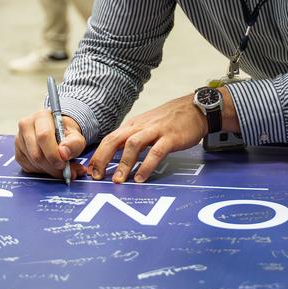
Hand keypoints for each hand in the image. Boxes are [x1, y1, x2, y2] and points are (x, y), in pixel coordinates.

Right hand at [15, 109, 86, 179]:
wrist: (59, 132)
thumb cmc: (66, 132)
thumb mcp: (76, 135)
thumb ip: (74, 143)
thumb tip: (64, 153)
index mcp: (41, 116)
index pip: (43, 136)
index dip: (54, 154)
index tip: (64, 163)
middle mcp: (26, 125)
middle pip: (37, 153)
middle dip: (53, 166)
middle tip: (66, 171)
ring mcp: (19, 139)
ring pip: (33, 162)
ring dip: (49, 169)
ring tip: (61, 167)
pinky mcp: (18, 152)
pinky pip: (29, 167)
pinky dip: (42, 171)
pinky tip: (50, 165)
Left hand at [87, 95, 205, 183]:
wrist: (196, 108)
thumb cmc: (171, 120)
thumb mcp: (148, 126)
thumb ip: (134, 138)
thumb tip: (117, 155)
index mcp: (134, 125)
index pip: (110, 138)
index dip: (98, 154)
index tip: (90, 170)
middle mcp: (141, 126)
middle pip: (115, 139)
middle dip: (103, 158)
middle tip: (96, 176)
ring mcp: (156, 131)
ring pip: (133, 145)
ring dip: (124, 163)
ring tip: (118, 180)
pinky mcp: (171, 137)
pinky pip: (156, 152)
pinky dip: (147, 165)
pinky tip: (141, 177)